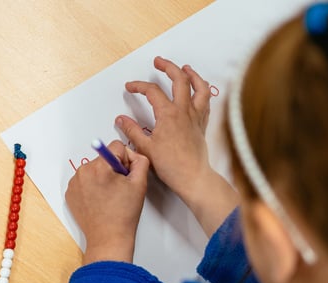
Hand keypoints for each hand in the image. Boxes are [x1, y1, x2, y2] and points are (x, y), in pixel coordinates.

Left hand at [66, 141, 150, 263]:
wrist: (108, 238)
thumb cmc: (123, 214)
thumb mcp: (140, 184)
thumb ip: (140, 161)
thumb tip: (132, 154)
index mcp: (100, 167)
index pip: (116, 147)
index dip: (126, 161)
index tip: (125, 176)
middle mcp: (84, 172)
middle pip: (104, 158)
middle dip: (113, 170)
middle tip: (118, 190)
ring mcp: (74, 183)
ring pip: (93, 169)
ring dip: (102, 178)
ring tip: (108, 197)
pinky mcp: (70, 192)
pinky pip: (84, 180)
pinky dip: (92, 187)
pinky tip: (99, 200)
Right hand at [119, 57, 237, 235]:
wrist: (193, 177)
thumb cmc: (171, 165)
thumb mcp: (145, 147)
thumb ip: (132, 130)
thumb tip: (121, 119)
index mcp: (168, 114)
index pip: (152, 91)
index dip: (138, 85)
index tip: (130, 87)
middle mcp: (184, 111)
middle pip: (179, 79)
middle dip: (168, 67)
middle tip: (159, 62)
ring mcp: (196, 116)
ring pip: (199, 87)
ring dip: (192, 75)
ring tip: (185, 68)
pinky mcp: (202, 124)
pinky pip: (206, 102)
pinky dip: (202, 92)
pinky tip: (198, 91)